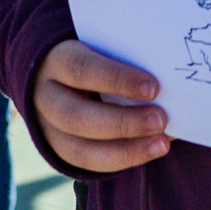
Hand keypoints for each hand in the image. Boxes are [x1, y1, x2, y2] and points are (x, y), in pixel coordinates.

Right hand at [34, 41, 166, 172]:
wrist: (56, 70)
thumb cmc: (93, 53)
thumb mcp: (100, 45)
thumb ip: (123, 55)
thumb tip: (166, 78)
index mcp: (54, 60)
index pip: (81, 69)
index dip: (116, 80)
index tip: (153, 87)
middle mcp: (44, 95)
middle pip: (76, 116)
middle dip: (122, 122)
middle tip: (161, 120)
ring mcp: (46, 126)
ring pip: (79, 148)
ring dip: (125, 149)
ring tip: (161, 143)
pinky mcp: (56, 148)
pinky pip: (86, 163)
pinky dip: (121, 160)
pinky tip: (148, 151)